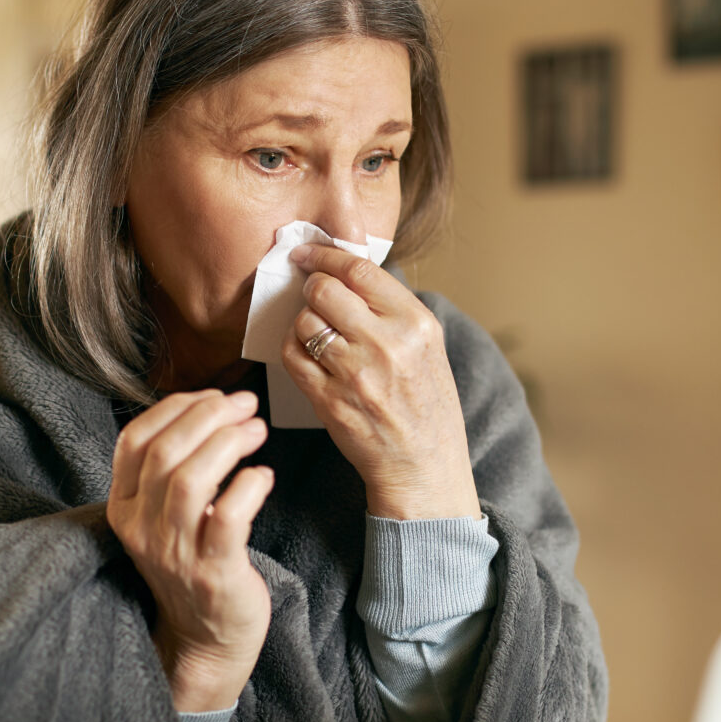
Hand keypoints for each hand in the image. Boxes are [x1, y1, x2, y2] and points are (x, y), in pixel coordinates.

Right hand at [107, 389, 274, 713]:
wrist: (205, 639)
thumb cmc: (192, 565)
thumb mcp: (164, 516)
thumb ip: (172, 469)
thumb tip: (208, 408)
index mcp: (124, 507)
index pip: (135, 439)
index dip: (176, 408)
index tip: (213, 396)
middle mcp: (142, 528)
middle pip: (165, 452)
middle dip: (209, 416)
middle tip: (245, 404)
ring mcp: (175, 553)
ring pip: (190, 480)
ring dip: (229, 443)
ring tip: (257, 429)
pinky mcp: (214, 572)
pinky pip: (228, 517)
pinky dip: (249, 486)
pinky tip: (263, 476)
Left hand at [281, 243, 479, 520]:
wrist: (425, 467)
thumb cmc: (426, 405)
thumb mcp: (427, 347)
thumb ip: (391, 310)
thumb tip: (344, 272)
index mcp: (416, 324)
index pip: (359, 270)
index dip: (325, 255)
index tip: (307, 254)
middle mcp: (388, 345)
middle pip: (324, 291)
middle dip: (312, 289)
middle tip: (312, 296)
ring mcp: (357, 375)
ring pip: (305, 323)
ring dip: (303, 323)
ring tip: (317, 335)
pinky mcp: (331, 401)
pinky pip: (293, 357)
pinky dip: (292, 349)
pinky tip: (306, 355)